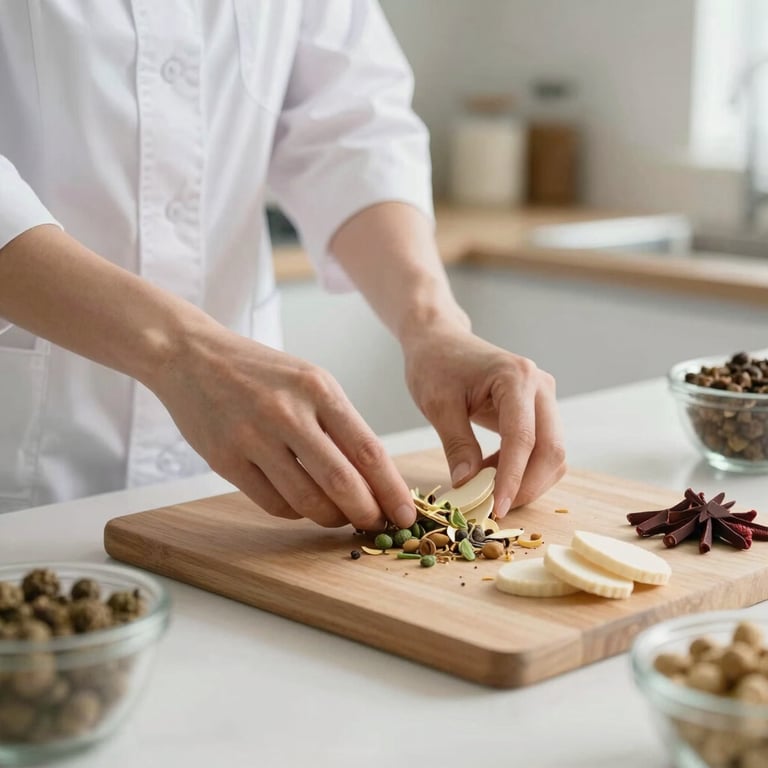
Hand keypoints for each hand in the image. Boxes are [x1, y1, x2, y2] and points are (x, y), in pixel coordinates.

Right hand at [151, 325, 415, 529]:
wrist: (193, 357)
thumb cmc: (261, 373)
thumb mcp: (309, 381)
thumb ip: (340, 425)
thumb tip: (375, 479)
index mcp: (318, 389)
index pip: (368, 450)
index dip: (391, 489)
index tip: (406, 513)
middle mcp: (287, 412)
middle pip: (341, 480)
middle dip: (367, 512)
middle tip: (377, 525)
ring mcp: (253, 437)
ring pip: (306, 499)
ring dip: (331, 517)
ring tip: (339, 516)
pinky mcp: (225, 459)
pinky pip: (272, 503)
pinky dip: (295, 512)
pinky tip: (301, 504)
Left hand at [402, 323, 565, 517]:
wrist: (440, 341)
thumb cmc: (435, 365)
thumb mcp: (438, 405)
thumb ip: (457, 445)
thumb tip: (469, 487)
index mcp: (516, 378)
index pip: (523, 438)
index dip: (512, 478)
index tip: (496, 508)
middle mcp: (539, 386)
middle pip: (551, 449)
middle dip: (527, 486)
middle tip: (494, 509)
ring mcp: (543, 397)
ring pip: (552, 453)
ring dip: (527, 480)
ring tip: (487, 490)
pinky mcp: (538, 409)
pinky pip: (542, 448)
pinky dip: (523, 469)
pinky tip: (490, 473)